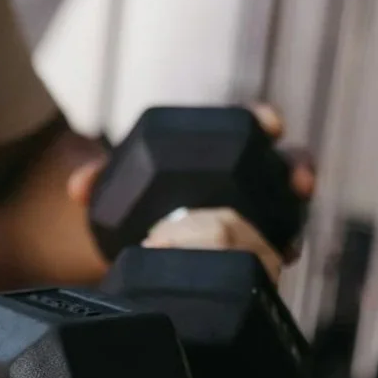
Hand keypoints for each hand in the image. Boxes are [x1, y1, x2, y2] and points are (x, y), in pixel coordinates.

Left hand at [65, 103, 315, 268]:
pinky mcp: (252, 251)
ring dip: (296, 217)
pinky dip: (281, 252)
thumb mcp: (116, 191)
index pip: (249, 126)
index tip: (269, 124)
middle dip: (297, 169)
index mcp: (216, 152)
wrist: (132, 251)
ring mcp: (253, 216)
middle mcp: (243, 180)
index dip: (262, 120)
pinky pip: (275, 249)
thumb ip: (99, 180)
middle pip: (283, 165)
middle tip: (298, 181)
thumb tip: (78, 186)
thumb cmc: (134, 204)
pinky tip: (284, 257)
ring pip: (288, 209)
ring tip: (294, 232)